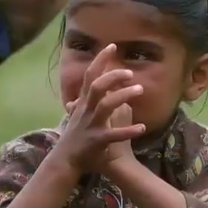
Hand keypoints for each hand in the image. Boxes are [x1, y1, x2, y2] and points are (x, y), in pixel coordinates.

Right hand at [50, 44, 145, 172]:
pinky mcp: (97, 140)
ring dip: (123, 96)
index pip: (90, 76)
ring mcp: (91, 125)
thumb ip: (81, 102)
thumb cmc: (75, 137)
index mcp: (83, 103)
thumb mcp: (77, 116)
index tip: (112, 46)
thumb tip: (82, 91)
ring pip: (106, 106)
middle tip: (130, 72)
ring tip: (140, 89)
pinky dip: (128, 131)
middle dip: (113, 76)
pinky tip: (142, 127)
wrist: (66, 161)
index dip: (100, 60)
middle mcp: (86, 111)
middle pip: (97, 87)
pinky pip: (114, 135)